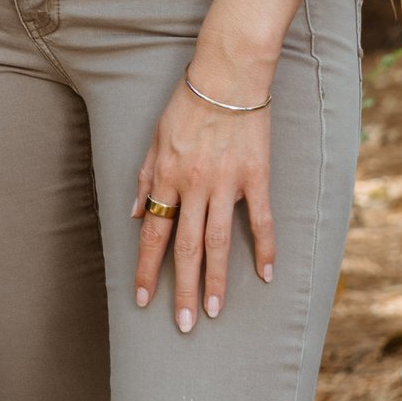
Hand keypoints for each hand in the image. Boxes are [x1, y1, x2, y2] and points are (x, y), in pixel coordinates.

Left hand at [131, 56, 275, 333]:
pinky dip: (264, 248)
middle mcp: (193, 186)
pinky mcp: (256, 176)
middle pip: (184, 248)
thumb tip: (135, 214)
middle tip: (182, 324)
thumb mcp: (155, 138)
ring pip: (218, 242)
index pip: (152, 235)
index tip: (142, 301)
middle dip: (180, 289)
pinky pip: (260, 219)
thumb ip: (145, 178)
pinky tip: (266, 274)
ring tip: (212, 312)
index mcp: (165, 178)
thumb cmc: (188, 104)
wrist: (228, 75)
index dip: (146, 270)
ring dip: (215, 280)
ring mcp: (226, 184)